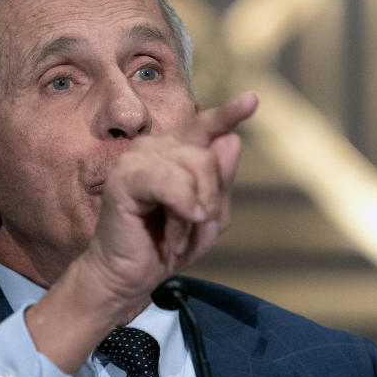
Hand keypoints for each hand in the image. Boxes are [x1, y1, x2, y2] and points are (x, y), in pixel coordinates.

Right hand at [25, 92, 257, 372]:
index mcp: (173, 151)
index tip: (252, 100)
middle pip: (207, 154)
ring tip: (176, 234)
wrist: (129, 277)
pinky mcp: (124, 178)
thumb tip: (232, 140)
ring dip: (194, 211)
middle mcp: (153, 147)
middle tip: (192, 227)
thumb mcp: (208, 214)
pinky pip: (171, 181)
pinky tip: (175, 232)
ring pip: (194, 166)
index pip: (204, 126)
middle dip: (210, 198)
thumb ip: (220, 179)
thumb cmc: (166, 244)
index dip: (228, 114)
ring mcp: (136, 159)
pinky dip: (182, 209)